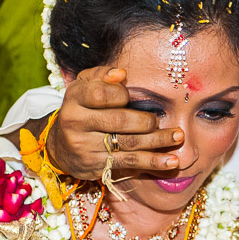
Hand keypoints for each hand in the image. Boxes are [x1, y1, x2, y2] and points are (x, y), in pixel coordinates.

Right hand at [44, 66, 183, 179]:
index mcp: (74, 98)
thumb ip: (102, 75)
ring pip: (127, 144)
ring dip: (157, 142)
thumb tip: (121, 73)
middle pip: (118, 121)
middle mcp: (75, 123)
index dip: (121, 94)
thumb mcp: (85, 86)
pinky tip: (170, 162)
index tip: (130, 96)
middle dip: (145, 121)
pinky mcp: (96, 166)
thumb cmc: (82, 109)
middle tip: (159, 121)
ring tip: (178, 137)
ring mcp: (85, 147)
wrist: (60, 146)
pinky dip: (152, 162)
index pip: (100, 94)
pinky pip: (128, 163)